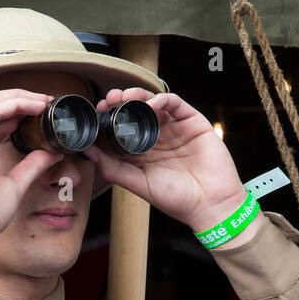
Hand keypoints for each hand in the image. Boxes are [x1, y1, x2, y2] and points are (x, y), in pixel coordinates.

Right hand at [0, 89, 66, 253]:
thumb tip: (51, 154)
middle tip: (43, 101)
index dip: (14, 113)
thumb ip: (30, 167)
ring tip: (42, 100)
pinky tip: (35, 108)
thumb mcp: (13, 186)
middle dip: (16, 98)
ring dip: (18, 97)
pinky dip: (16, 105)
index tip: (37, 114)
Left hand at [85, 87, 262, 245]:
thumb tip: (88, 152)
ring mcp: (174, 128)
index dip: (107, 119)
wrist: (210, 204)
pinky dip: (161, 99)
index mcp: (142, 152)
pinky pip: (174, 103)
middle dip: (119, 102)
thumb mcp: (139, 184)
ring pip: (152, 102)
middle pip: (135, 111)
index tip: (95, 114)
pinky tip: (151, 104)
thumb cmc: (176, 199)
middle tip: (107, 100)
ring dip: (137, 96)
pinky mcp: (191, 121)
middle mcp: (157, 137)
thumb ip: (113, 169)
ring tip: (124, 97)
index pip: (121, 129)